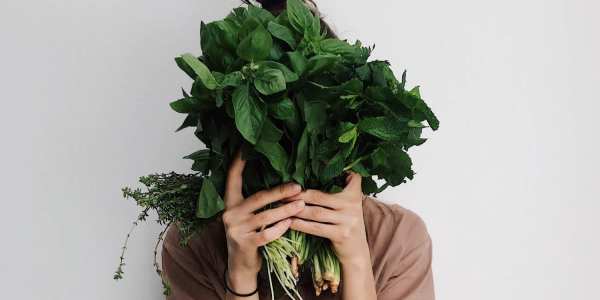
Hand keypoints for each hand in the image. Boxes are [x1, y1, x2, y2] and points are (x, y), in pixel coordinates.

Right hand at [222, 151, 304, 296]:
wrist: (240, 266)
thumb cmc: (250, 235)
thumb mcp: (247, 217)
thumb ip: (257, 202)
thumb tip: (282, 184)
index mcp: (230, 203)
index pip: (232, 179)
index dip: (237, 163)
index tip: (245, 148)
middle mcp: (230, 214)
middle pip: (258, 198)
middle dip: (280, 191)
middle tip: (298, 186)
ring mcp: (236, 229)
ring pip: (266, 216)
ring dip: (286, 210)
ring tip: (302, 205)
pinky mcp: (244, 244)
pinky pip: (267, 234)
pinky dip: (280, 228)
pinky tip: (291, 223)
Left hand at [285, 172, 368, 265]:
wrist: (357, 252)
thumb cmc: (346, 225)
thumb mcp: (348, 206)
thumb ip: (337, 192)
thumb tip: (310, 179)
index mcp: (354, 194)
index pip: (343, 178)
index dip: (326, 172)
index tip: (305, 173)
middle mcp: (352, 205)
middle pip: (319, 196)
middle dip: (299, 195)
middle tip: (283, 193)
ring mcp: (348, 220)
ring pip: (316, 212)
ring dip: (296, 209)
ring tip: (282, 206)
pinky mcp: (341, 234)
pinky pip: (316, 228)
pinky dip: (301, 225)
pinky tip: (290, 222)